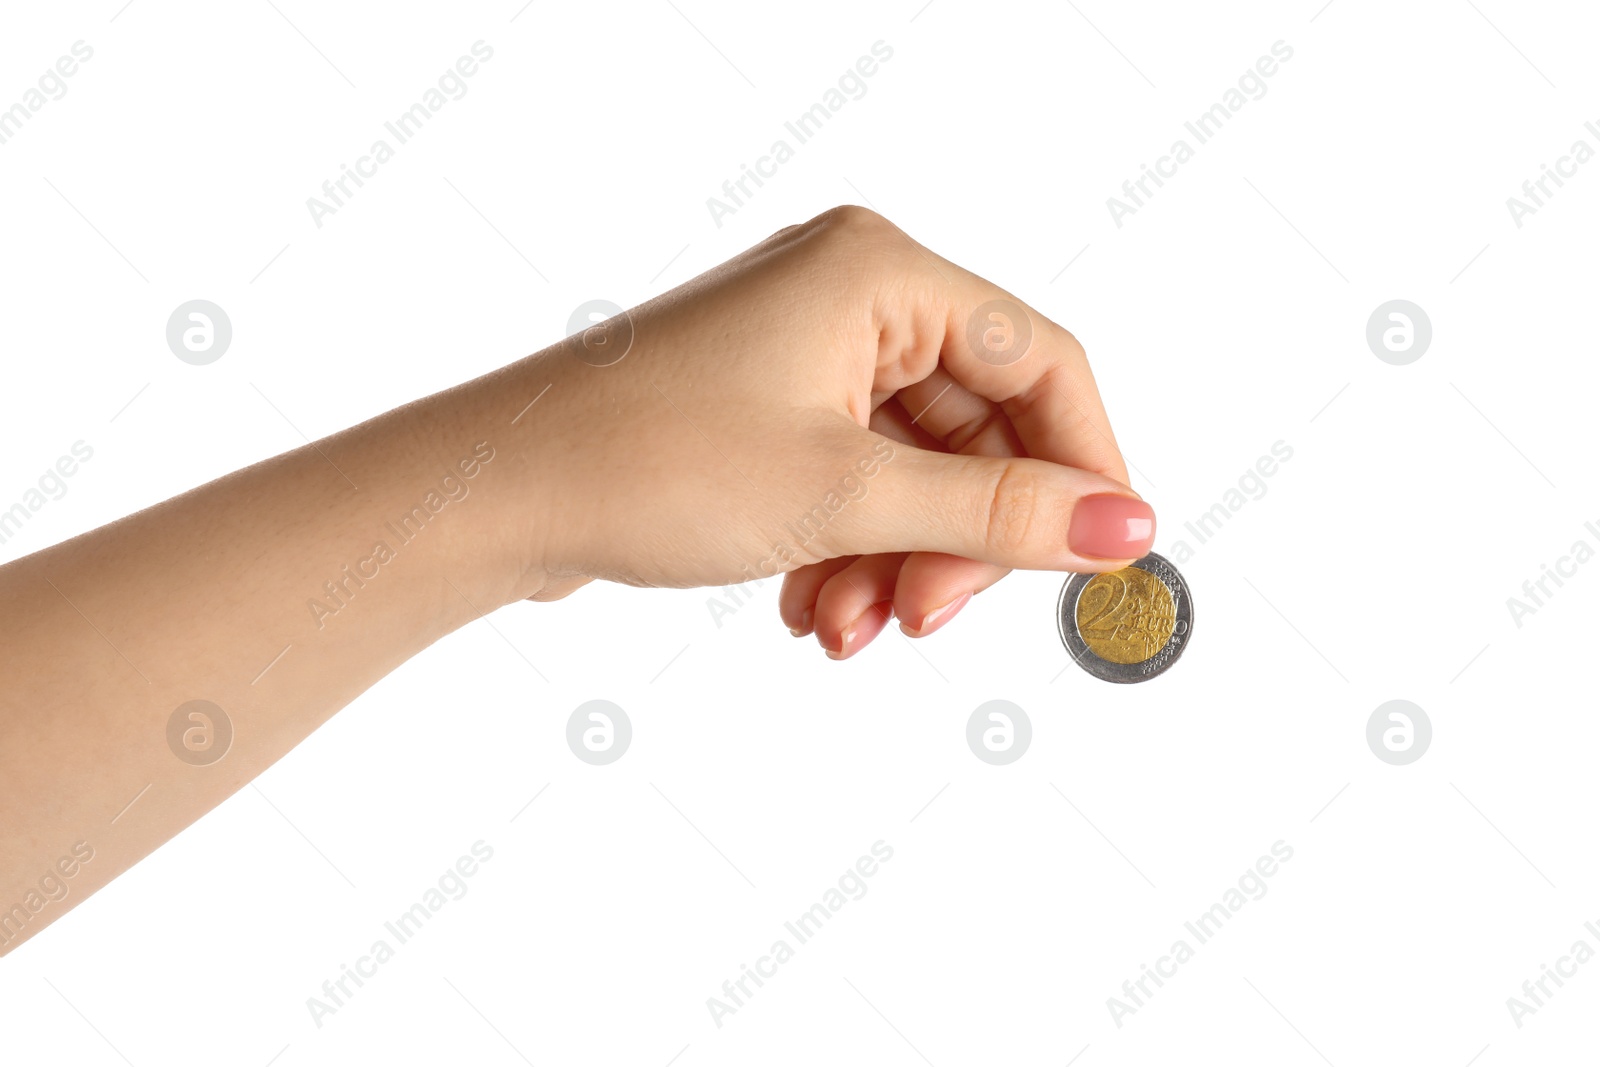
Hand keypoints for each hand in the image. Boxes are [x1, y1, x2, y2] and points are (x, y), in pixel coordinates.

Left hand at [502, 206, 1154, 657]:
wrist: (496, 495)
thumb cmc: (647, 463)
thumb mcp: (846, 495)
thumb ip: (996, 511)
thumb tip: (1123, 528)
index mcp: (879, 271)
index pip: (1041, 361)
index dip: (1084, 467)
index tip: (1104, 559)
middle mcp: (848, 294)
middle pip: (976, 427)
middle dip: (958, 539)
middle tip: (929, 619)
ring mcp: (803, 352)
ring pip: (911, 470)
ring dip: (896, 562)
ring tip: (843, 627)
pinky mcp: (767, 409)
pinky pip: (853, 482)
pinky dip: (847, 552)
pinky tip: (804, 608)